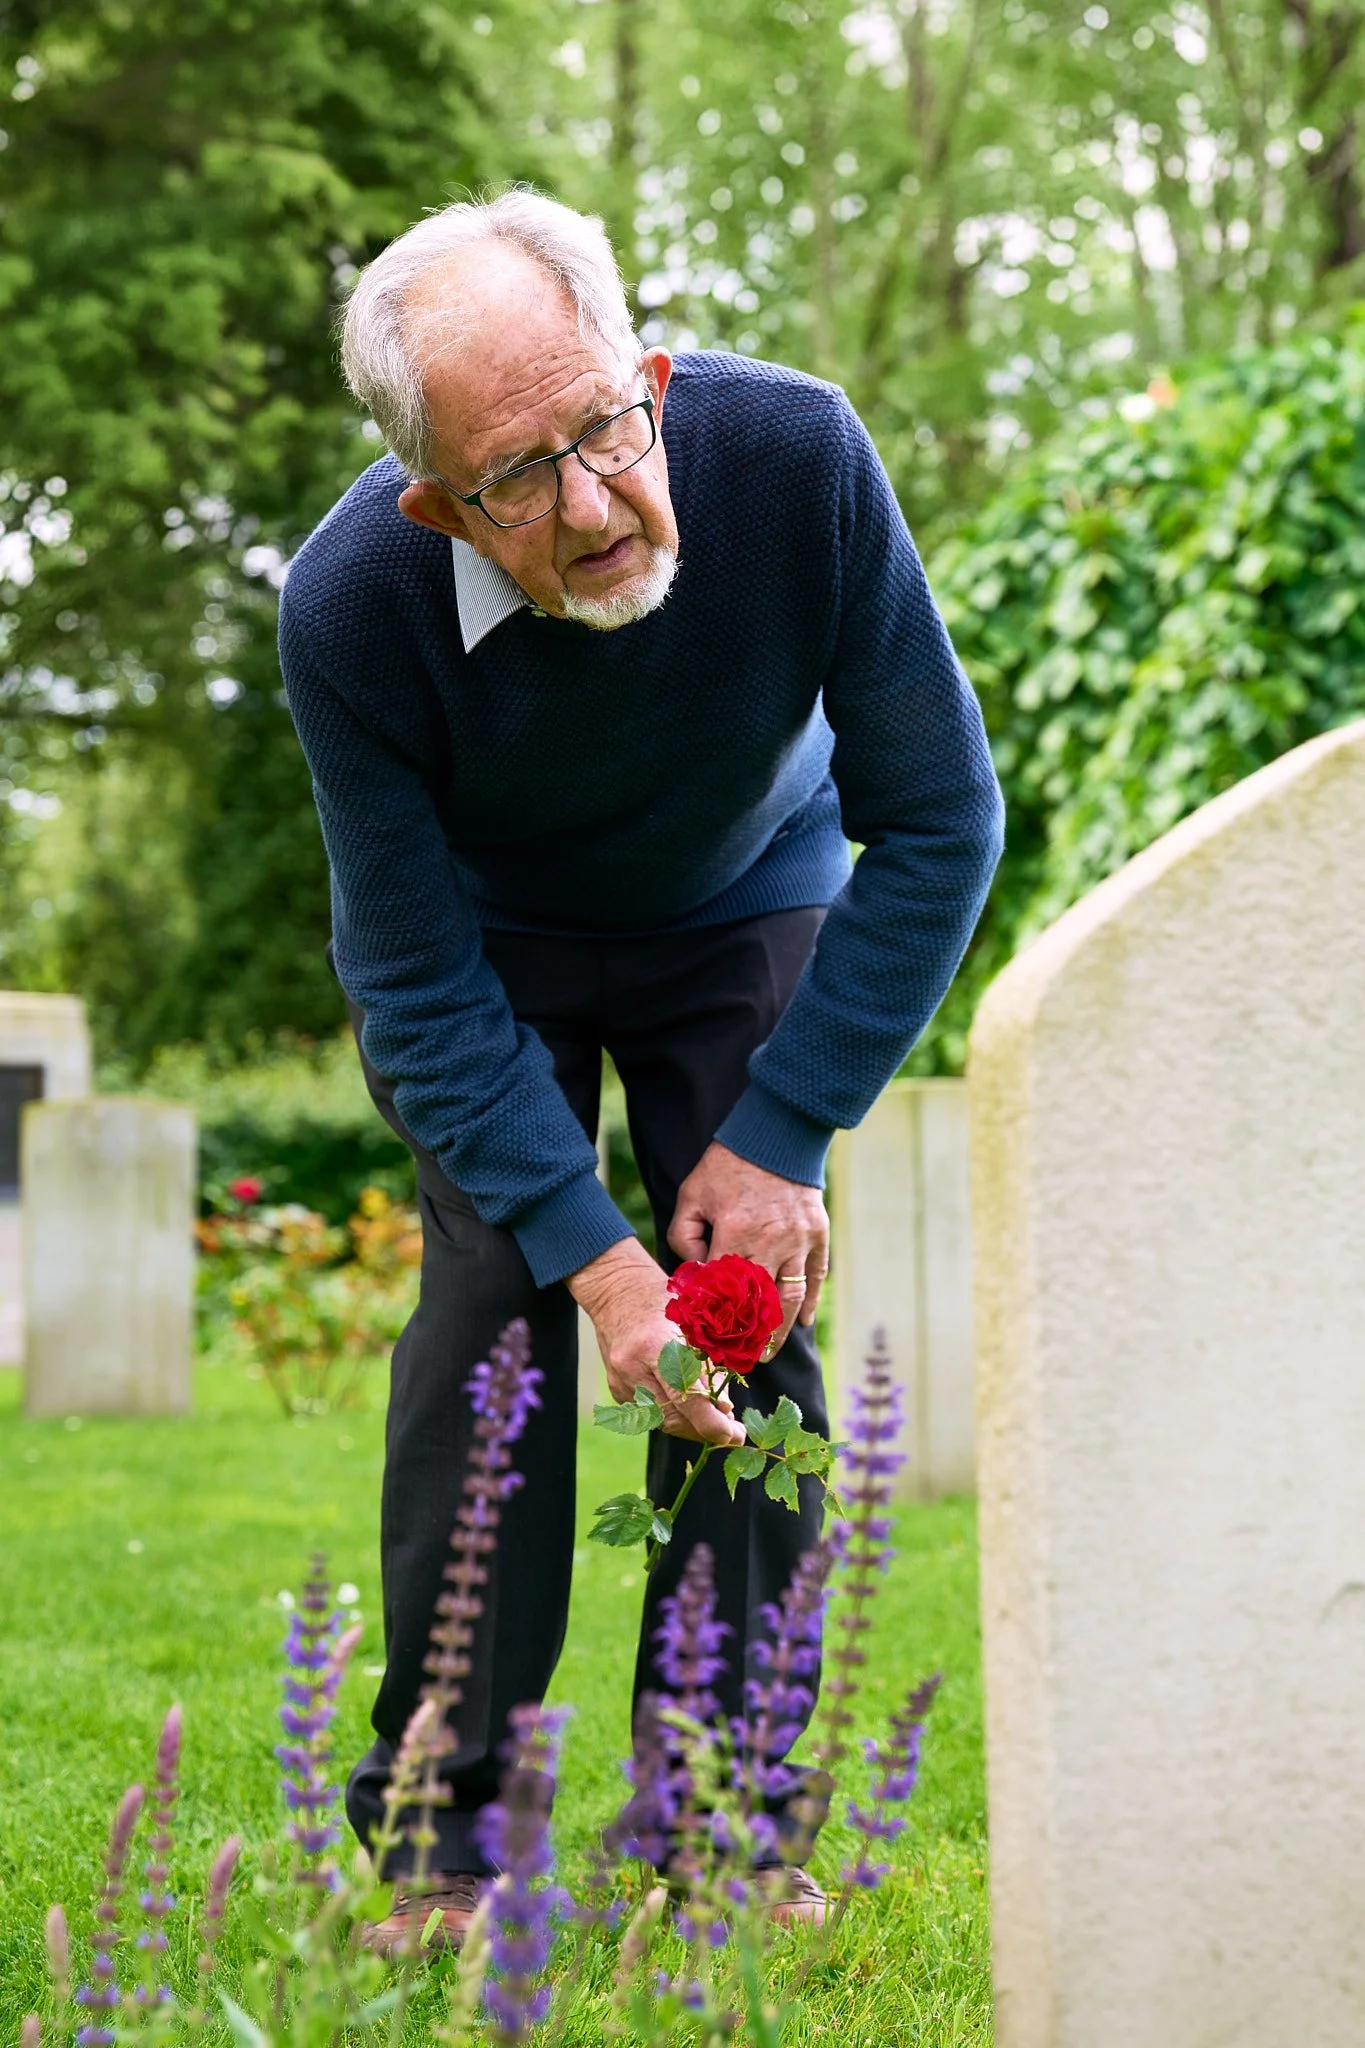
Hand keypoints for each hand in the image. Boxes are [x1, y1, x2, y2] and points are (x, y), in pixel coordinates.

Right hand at [568, 1238, 744, 1447]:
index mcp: (654, 1345)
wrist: (615, 1289)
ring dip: (692, 1426)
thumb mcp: (692, 1323)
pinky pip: (650, 1413)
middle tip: (736, 1433)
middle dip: (706, 1430)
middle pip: (673, 1418)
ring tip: (718, 1420)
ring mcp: (620, 1381)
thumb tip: (724, 1409)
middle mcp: (632, 1368)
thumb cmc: (662, 1299)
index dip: (711, 1423)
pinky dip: (674, 1415)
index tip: (735, 1436)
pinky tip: (692, 1409)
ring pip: (662, 1421)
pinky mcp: (616, 1388)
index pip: (685, 1398)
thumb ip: (708, 1366)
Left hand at [668, 1142, 828, 1354]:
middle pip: (759, 1306)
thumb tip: (693, 1271)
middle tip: (737, 1362)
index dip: (713, 1321)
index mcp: (736, 1235)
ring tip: (768, 1352)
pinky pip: (816, 1276)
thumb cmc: (726, 1166)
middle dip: (747, 1339)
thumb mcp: (692, 1195)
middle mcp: (771, 1243)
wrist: (774, 1136)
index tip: (705, 1344)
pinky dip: (810, 1302)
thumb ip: (684, 1235)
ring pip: (790, 1298)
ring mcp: (799, 1241)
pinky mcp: (818, 1235)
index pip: (722, 1292)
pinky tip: (802, 1323)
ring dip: (779, 1331)